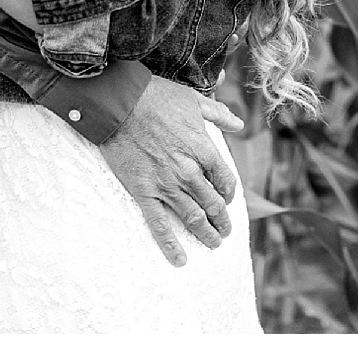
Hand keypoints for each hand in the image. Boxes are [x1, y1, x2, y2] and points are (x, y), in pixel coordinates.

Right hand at [99, 77, 245, 266]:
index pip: (225, 180)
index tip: (227, 198)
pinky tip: (179, 259)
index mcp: (203, 149)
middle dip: (222, 220)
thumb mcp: (193, 100)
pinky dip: (170, 244)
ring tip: (213, 243)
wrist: (119, 104)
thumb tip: (239, 123)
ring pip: (192, 217)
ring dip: (206, 234)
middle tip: (225, 231)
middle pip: (213, 204)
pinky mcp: (144, 192)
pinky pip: (159, 224)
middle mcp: (188, 171)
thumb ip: (218, 114)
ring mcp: (166, 184)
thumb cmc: (156, 98)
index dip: (229, 193)